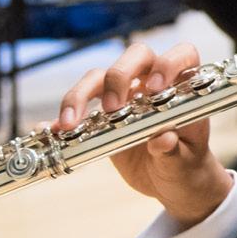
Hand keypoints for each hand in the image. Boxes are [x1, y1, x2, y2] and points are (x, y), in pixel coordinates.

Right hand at [52, 42, 232, 226]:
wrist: (170, 182)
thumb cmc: (186, 165)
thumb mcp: (184, 163)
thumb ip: (174, 151)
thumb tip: (163, 138)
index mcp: (182, 88)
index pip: (182, 55)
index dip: (168, 64)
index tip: (154, 88)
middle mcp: (153, 83)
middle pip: (135, 57)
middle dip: (119, 75)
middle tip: (113, 108)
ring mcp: (125, 96)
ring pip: (99, 77)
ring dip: (81, 95)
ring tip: (70, 124)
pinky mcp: (102, 115)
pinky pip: (78, 107)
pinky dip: (61, 117)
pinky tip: (50, 130)